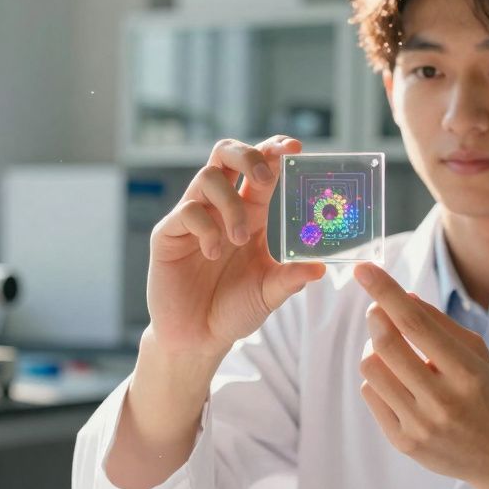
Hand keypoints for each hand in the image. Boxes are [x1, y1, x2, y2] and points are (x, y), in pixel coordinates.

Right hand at [145, 136, 325, 371]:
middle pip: (227, 154)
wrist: (198, 339)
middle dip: (248, 155)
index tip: (296, 150)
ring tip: (239, 239)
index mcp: (250, 213)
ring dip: (230, 204)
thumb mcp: (269, 293)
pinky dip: (206, 228)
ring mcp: (193, 218)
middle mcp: (220, 208)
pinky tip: (214, 252)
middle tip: (265, 179)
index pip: (261, 168)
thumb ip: (291, 278)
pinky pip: (186, 211)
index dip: (276, 151)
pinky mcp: (168, 234)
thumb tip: (319, 267)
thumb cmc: (233, 310)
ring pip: (207, 177)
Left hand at [352, 262, 488, 488]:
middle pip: (385, 345)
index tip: (364, 269)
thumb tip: (399, 297)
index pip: (415, 323)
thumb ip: (439, 323)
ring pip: (371, 369)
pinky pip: (370, 395)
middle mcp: (443, 401)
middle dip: (376, 316)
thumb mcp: (477, 353)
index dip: (385, 291)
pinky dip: (377, 377)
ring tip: (390, 348)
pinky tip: (396, 378)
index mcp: (466, 372)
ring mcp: (420, 425)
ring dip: (373, 348)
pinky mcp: (403, 442)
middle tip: (379, 310)